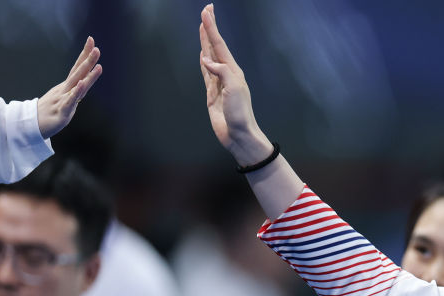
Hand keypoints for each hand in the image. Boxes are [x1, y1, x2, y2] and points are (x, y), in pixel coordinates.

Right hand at [37, 36, 102, 138]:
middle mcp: (65, 90)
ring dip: (87, 75)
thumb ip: (74, 91)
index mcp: (67, 87)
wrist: (30, 126)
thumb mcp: (64, 99)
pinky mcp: (62, 112)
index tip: (91, 41)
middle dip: (87, 60)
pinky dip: (77, 92)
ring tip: (97, 65)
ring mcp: (63, 99)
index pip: (77, 68)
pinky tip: (82, 84)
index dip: (84, 55)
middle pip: (78, 72)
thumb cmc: (49, 112)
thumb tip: (83, 82)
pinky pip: (70, 101)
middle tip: (96, 48)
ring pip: (76, 85)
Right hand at [198, 3, 273, 165]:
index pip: (219, 45)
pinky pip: (206, 73)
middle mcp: (226, 74)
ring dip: (206, 42)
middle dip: (210, 28)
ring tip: (203, 27)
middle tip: (206, 11)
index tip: (206, 11)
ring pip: (209, 57)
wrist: (239, 135)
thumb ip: (221, 72)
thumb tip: (207, 61)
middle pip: (215, 46)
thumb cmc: (240, 114)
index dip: (212, 27)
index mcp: (233, 71)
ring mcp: (219, 83)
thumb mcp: (234, 89)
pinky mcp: (212, 93)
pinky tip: (202, 54)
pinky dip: (203, 61)